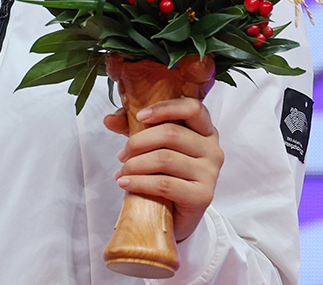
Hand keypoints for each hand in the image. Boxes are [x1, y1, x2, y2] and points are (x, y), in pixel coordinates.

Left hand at [104, 97, 223, 241]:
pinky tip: (125, 183)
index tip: (140, 116)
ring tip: (122, 172)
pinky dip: (139, 183)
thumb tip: (108, 119)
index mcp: (205, 131)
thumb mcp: (151, 145)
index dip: (165, 108)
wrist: (176, 213)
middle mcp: (213, 149)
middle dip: (137, 142)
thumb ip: (132, 127)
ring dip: (135, 165)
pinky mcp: (203, 196)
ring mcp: (210, 173)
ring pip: (165, 159)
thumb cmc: (165, 173)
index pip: (193, 108)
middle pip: (171, 134)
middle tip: (121, 155)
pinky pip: (165, 184)